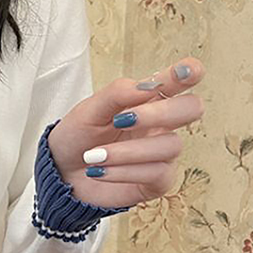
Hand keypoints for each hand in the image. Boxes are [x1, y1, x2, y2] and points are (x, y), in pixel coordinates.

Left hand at [45, 57, 205, 208]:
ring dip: (128, 151)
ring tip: (94, 156)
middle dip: (158, 113)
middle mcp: (161, 124)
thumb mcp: (89, 110)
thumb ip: (117, 93)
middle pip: (191, 109)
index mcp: (147, 99)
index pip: (179, 80)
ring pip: (170, 145)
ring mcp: (162, 153)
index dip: (190, 72)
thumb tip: (147, 86)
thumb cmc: (78, 136)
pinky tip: (99, 171)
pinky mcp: (157, 181)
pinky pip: (157, 173)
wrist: (61, 172)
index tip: (188, 71)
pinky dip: (124, 171)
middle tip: (120, 120)